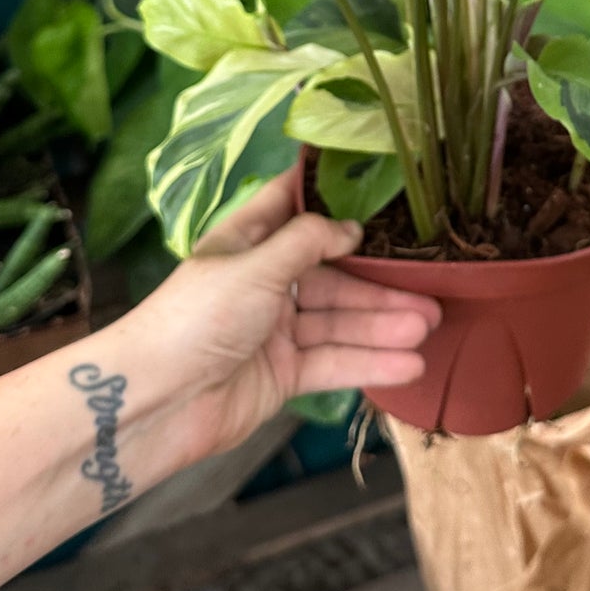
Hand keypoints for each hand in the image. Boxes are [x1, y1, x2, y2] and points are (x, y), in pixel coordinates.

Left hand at [119, 173, 440, 465]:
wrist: (157, 402)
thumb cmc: (196, 318)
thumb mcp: (254, 266)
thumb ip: (307, 242)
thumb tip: (351, 226)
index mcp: (246, 243)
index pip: (291, 208)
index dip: (329, 197)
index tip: (380, 187)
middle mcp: (263, 283)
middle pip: (332, 276)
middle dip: (380, 284)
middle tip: (432, 290)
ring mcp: (275, 332)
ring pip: (339, 321)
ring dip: (384, 325)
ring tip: (431, 325)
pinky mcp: (282, 375)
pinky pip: (334, 362)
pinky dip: (370, 362)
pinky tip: (409, 363)